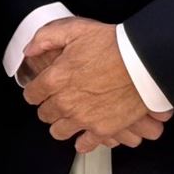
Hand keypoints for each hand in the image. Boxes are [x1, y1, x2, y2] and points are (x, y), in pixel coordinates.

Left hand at [20, 19, 163, 150]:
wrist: (144, 62)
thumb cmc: (113, 45)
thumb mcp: (76, 30)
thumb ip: (46, 38)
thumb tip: (29, 50)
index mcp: (54, 79)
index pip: (31, 94)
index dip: (36, 90)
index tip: (42, 89)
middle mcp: (64, 102)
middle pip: (44, 114)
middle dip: (49, 106)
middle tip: (59, 99)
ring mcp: (82, 118)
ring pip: (58, 131)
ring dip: (62, 124)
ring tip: (70, 116)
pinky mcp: (102, 129)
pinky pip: (85, 144)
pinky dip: (83, 142)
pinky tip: (83, 137)